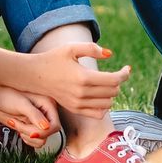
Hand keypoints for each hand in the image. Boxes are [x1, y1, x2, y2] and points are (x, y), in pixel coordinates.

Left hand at [0, 82, 59, 146]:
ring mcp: (39, 121)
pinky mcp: (32, 127)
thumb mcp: (21, 104)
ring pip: (42, 139)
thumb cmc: (7, 95)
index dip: (44, 132)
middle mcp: (46, 113)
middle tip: (17, 123)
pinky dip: (27, 139)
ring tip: (17, 124)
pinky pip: (36, 141)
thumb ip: (35, 115)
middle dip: (31, 132)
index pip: (55, 126)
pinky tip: (18, 128)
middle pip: (48, 134)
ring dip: (27, 136)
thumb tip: (47, 127)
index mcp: (48, 104)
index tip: (30, 132)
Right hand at [13, 42, 130, 115]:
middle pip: (113, 92)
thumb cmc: (53, 58)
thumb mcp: (71, 48)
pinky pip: (97, 114)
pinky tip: (101, 96)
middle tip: (116, 73)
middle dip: (118, 82)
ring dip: (112, 94)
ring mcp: (78, 104)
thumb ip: (92, 48)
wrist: (34, 75)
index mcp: (83, 77)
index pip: (114, 80)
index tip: (127, 68)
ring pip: (108, 104)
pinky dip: (104, 106)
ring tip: (107, 83)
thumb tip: (110, 54)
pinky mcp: (74, 109)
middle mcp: (82, 93)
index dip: (124, 74)